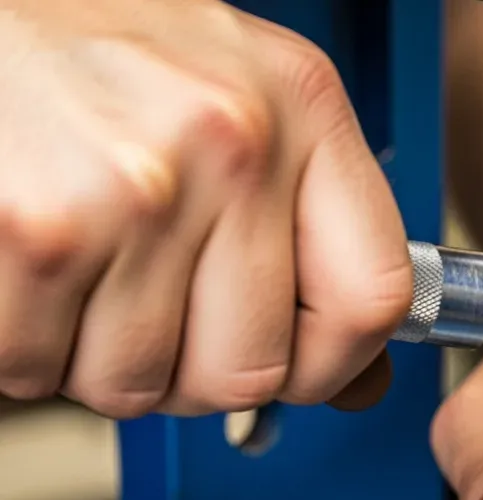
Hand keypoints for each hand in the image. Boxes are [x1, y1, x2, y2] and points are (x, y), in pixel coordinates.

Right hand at [0, 0, 409, 415]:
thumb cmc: (103, 55)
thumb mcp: (247, 117)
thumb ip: (316, 247)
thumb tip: (361, 381)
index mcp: (303, 109)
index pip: (373, 301)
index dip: (333, 364)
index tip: (301, 362)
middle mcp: (232, 143)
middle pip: (250, 372)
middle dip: (194, 374)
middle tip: (158, 314)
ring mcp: (136, 187)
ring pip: (141, 385)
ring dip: (103, 361)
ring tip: (88, 277)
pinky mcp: (39, 227)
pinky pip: (43, 370)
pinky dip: (29, 350)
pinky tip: (38, 279)